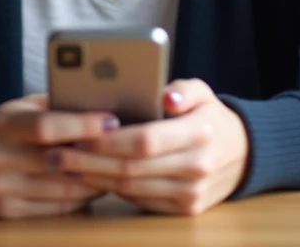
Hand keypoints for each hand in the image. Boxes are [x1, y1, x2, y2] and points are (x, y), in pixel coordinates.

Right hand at [0, 94, 118, 219]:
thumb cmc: (2, 127)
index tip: (112, 121)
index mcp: (3, 124)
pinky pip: (56, 208)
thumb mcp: (20, 107)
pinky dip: (80, 198)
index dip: (82, 125)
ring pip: (63, 189)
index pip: (46, 126)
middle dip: (97, 156)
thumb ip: (55, 104)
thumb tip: (102, 100)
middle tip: (126, 149)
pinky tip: (94, 186)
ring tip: (117, 168)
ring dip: (96, 180)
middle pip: (59, 162)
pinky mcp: (5, 212)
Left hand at [51, 79, 249, 215]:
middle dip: (89, 161)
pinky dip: (112, 189)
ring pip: (131, 188)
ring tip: (64, 164)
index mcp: (200, 132)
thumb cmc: (210, 117)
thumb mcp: (203, 92)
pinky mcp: (186, 209)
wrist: (242, 155)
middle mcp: (197, 166)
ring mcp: (192, 193)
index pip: (146, 140)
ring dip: (94, 178)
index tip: (78, 133)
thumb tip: (166, 97)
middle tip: (56, 153)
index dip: (109, 140)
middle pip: (132, 168)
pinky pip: (140, 200)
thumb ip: (183, 89)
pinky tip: (90, 176)